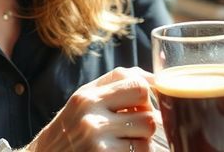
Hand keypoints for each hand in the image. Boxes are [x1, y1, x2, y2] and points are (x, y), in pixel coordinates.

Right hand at [25, 67, 156, 151]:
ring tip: (125, 144)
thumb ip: (114, 84)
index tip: (140, 107)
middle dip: (145, 125)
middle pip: (147, 116)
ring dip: (141, 145)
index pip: (138, 86)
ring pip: (146, 142)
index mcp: (88, 97)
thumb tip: (154, 79)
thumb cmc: (68, 129)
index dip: (146, 98)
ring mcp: (97, 142)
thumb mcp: (82, 100)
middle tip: (132, 129)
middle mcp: (91, 118)